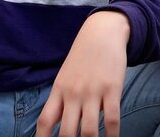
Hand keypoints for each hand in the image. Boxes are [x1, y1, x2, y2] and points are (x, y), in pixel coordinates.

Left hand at [36, 11, 129, 136]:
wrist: (102, 33)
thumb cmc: (83, 58)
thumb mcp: (65, 76)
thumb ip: (61, 100)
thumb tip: (57, 125)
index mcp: (59, 90)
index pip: (45, 121)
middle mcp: (73, 93)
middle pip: (67, 132)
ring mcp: (93, 92)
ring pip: (89, 131)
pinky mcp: (112, 89)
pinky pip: (112, 119)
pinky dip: (113, 135)